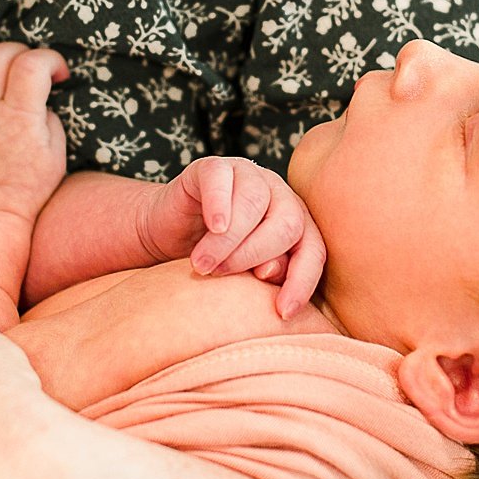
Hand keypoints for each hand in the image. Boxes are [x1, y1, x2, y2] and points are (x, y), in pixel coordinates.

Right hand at [141, 155, 325, 317]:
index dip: (302, 281)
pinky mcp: (213, 167)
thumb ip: (266, 274)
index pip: (312, 250)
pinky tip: (212, 227)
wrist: (165, 234)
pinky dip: (219, 204)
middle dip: (256, 255)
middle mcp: (278, 195)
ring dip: (228, 240)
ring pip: (255, 202)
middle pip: (288, 224)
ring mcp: (248, 175)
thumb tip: (271, 272)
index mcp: (295, 223)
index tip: (283, 311)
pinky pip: (222, 179)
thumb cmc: (212, 260)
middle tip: (221, 275)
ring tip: (203, 265)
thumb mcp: (243, 276)